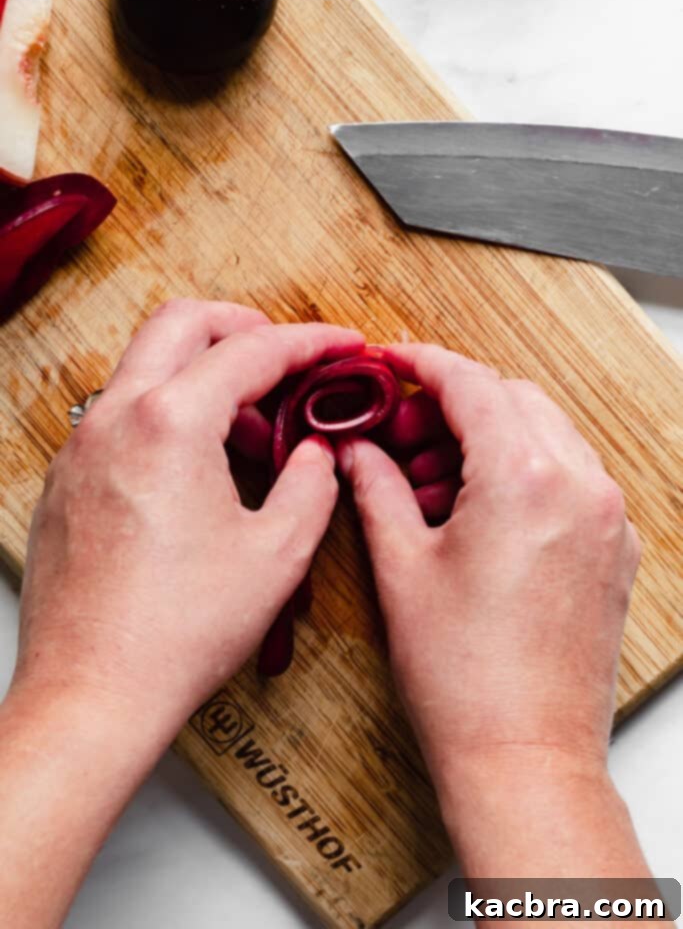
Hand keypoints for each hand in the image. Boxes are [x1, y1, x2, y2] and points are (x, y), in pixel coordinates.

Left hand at [14, 300, 363, 738]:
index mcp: (171, 423)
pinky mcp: (66, 481)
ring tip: (252, 434)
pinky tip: (200, 469)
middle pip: (181, 324)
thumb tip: (314, 456)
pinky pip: (121, 416)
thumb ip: (310, 485)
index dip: (309, 342)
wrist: (92, 694)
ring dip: (203, 377)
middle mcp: (115, 420)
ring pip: (145, 368)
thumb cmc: (177, 633)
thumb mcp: (277, 554)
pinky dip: (167, 415)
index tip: (340, 345)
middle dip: (243, 328)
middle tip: (286, 360)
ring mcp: (81, 448)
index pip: (252, 351)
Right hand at [338, 344, 640, 795]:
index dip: (422, 364)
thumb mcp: (402, 568)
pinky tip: (476, 512)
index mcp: (523, 480)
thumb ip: (376, 489)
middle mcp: (579, 488)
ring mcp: (606, 519)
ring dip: (488, 439)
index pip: (471, 385)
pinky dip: (523, 472)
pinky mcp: (613, 550)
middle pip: (513, 400)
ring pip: (546, 435)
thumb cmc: (464, 678)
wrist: (523, 755)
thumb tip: (357, 451)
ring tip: (429, 484)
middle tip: (401, 435)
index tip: (393, 361)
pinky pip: (570, 478)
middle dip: (453, 405)